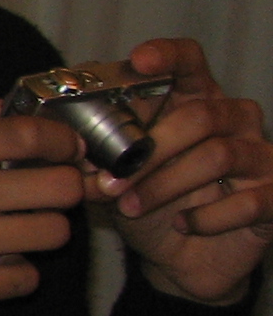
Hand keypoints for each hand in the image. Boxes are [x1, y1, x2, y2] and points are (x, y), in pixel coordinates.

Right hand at [0, 80, 86, 310]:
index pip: (26, 134)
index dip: (61, 140)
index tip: (67, 148)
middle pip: (58, 186)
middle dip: (64, 188)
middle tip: (48, 192)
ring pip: (51, 233)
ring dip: (43, 231)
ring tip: (19, 228)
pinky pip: (25, 278)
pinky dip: (17, 273)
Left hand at [99, 37, 272, 305]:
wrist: (182, 259)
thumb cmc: (150, 204)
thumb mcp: (114, 174)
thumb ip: (94, 151)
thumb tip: (62, 136)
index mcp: (195, 101)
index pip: (189, 62)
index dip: (168, 56)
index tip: (139, 60)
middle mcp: (235, 119)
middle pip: (199, 116)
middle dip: (147, 151)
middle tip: (109, 182)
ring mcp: (261, 156)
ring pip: (219, 156)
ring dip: (164, 186)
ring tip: (131, 208)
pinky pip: (248, 201)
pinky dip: (206, 218)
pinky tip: (182, 225)